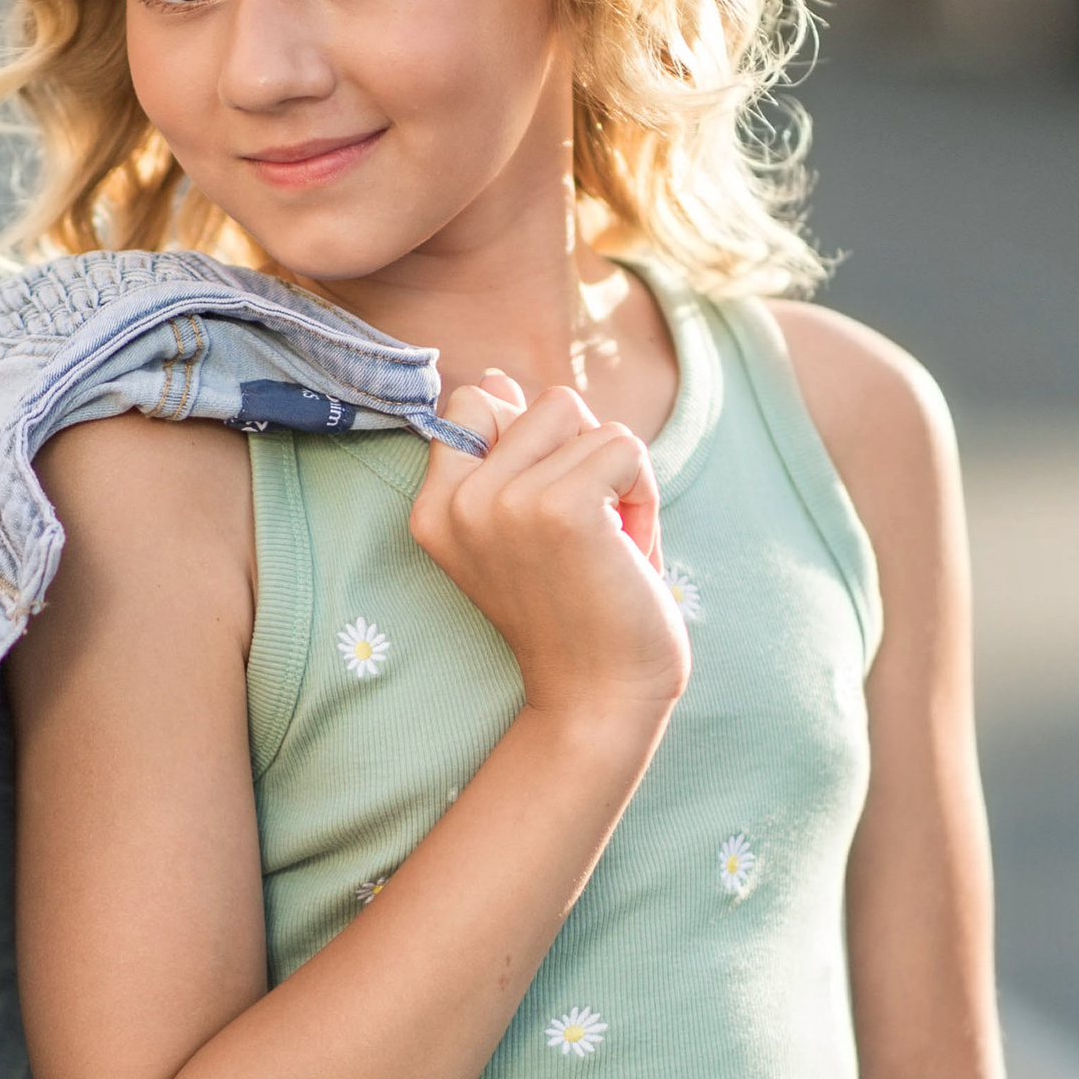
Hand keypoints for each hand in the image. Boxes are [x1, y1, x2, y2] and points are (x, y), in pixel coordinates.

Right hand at [411, 371, 687, 740]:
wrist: (600, 698)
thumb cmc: (576, 611)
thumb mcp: (521, 525)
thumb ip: (504, 453)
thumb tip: (497, 380)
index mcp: (434, 509)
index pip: (474, 401)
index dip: (532, 441)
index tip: (547, 514)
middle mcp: (457, 504)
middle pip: (544, 403)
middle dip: (585, 457)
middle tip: (587, 535)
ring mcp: (502, 504)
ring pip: (586, 419)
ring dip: (617, 475)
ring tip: (608, 543)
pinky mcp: (559, 508)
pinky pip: (624, 446)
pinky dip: (644, 492)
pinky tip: (629, 548)